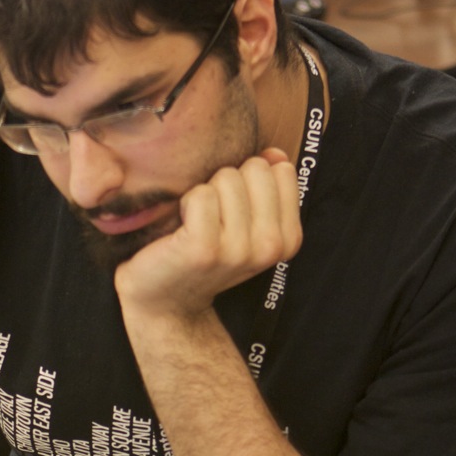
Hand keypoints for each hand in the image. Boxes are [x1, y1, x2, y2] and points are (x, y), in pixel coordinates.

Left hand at [115, 149, 302, 320]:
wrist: (166, 302)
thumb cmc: (205, 254)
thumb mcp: (248, 224)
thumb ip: (268, 186)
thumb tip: (274, 154)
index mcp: (288, 239)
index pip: (281, 171)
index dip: (251, 180)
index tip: (234, 209)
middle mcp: (270, 247)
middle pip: (255, 169)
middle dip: (228, 183)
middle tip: (212, 217)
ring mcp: (238, 250)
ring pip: (227, 178)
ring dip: (205, 193)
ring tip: (196, 224)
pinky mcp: (204, 248)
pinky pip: (201, 194)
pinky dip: (186, 203)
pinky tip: (181, 228)